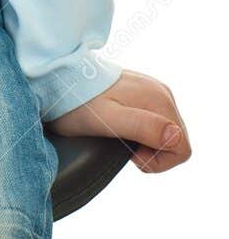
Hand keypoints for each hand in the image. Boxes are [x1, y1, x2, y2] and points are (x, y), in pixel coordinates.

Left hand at [45, 68, 190, 173]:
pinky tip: (120, 125)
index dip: (157, 160)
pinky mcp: (142, 91)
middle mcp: (161, 92)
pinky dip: (141, 131)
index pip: (181, 149)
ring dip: (146, 142)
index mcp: (160, 100)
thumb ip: (143, 128)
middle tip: (122, 144)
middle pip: (176, 140)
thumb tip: (175, 137)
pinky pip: (154, 121)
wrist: (57, 77)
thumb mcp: (108, 121)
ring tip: (119, 134)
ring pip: (166, 132)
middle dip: (153, 152)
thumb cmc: (78, 104)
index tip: (130, 152)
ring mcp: (152, 90)